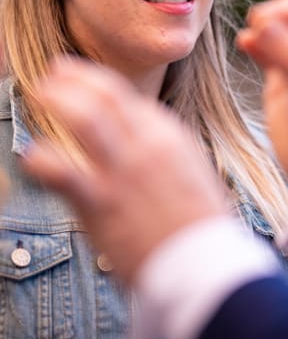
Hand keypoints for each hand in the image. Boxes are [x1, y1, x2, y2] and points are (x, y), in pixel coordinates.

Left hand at [21, 58, 228, 283]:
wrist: (205, 264)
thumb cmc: (200, 226)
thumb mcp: (194, 174)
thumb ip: (167, 153)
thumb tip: (145, 143)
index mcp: (172, 138)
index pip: (129, 99)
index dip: (99, 83)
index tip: (79, 78)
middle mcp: (148, 146)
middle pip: (106, 96)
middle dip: (75, 79)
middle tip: (53, 75)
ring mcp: (124, 171)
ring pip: (85, 117)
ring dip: (59, 99)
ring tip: (40, 92)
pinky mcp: (102, 202)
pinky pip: (61, 170)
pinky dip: (41, 158)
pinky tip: (31, 156)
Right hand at [237, 0, 287, 210]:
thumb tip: (263, 21)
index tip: (264, 21)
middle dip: (274, 15)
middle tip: (254, 28)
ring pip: (279, 32)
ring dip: (262, 29)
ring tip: (248, 39)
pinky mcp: (283, 83)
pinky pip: (267, 53)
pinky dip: (255, 45)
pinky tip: (244, 44)